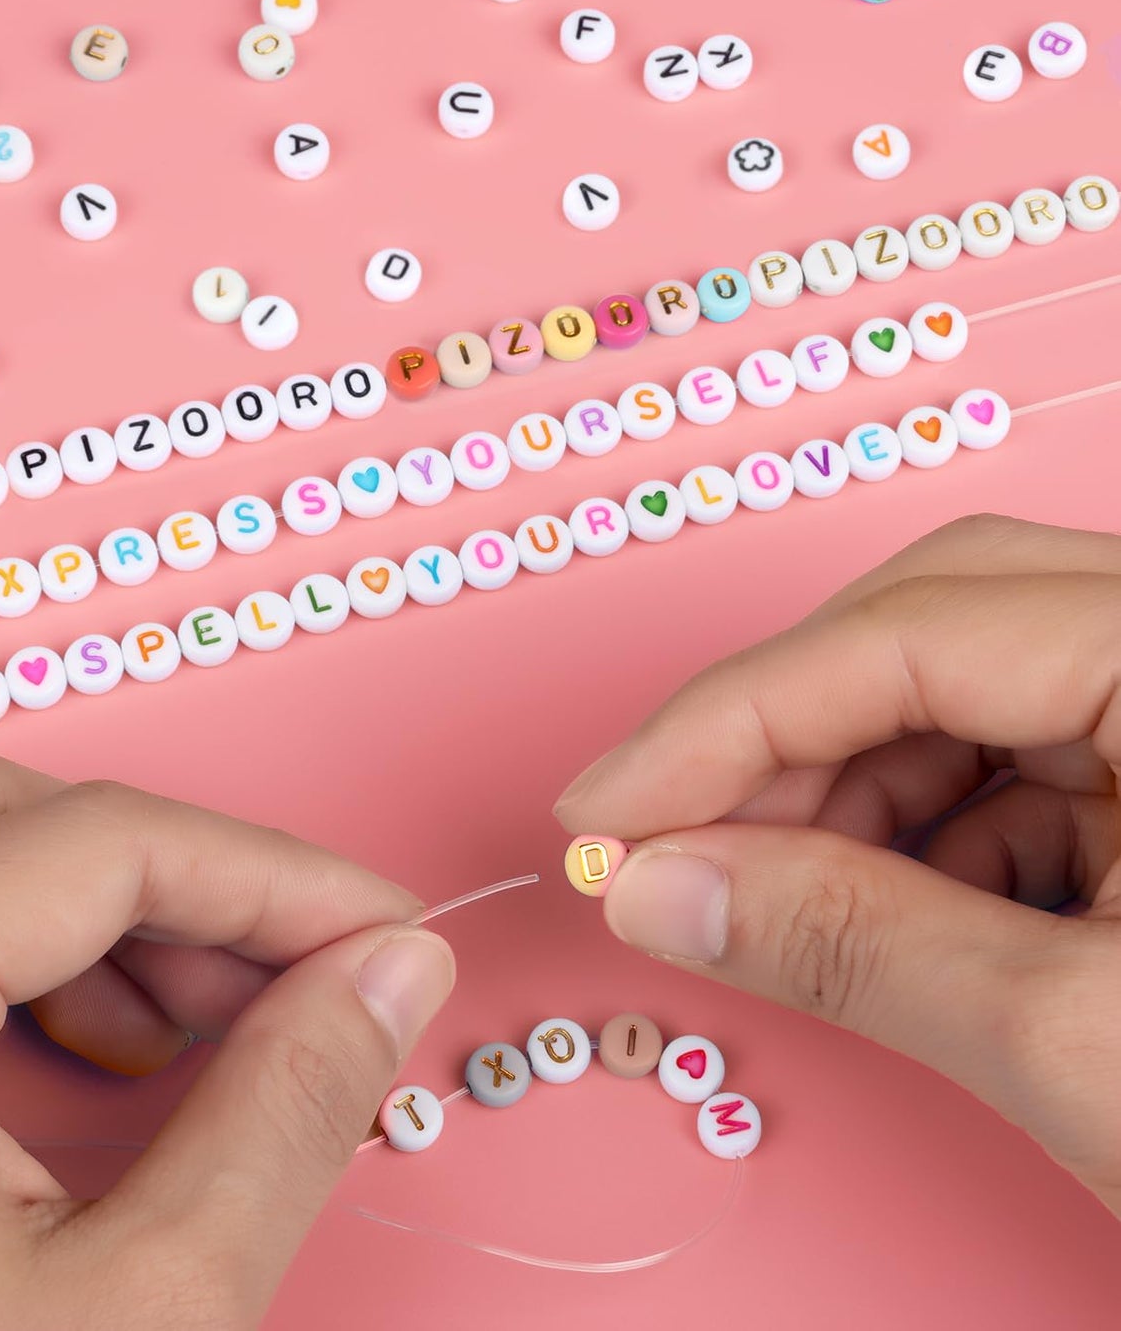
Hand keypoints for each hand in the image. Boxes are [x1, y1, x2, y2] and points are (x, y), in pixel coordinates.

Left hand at [0, 748, 453, 1329]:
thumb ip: (289, 1109)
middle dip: (169, 883)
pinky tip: (25, 1039)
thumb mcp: (145, 1317)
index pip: (102, 845)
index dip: (273, 877)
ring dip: (61, 903)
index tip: (375, 928)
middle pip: (2, 816)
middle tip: (279, 984)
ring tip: (161, 1028)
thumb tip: (387, 973)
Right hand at [555, 515, 1120, 1216]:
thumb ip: (849, 942)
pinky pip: (1025, 768)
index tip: (605, 807)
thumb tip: (656, 888)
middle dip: (788, 740)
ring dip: (849, 798)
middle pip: (939, 627)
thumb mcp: (1091, 1049)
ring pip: (972, 698)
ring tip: (779, 900)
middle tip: (672, 844)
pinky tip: (892, 916)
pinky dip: (929, 840)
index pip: (912, 633)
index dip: (727, 720)